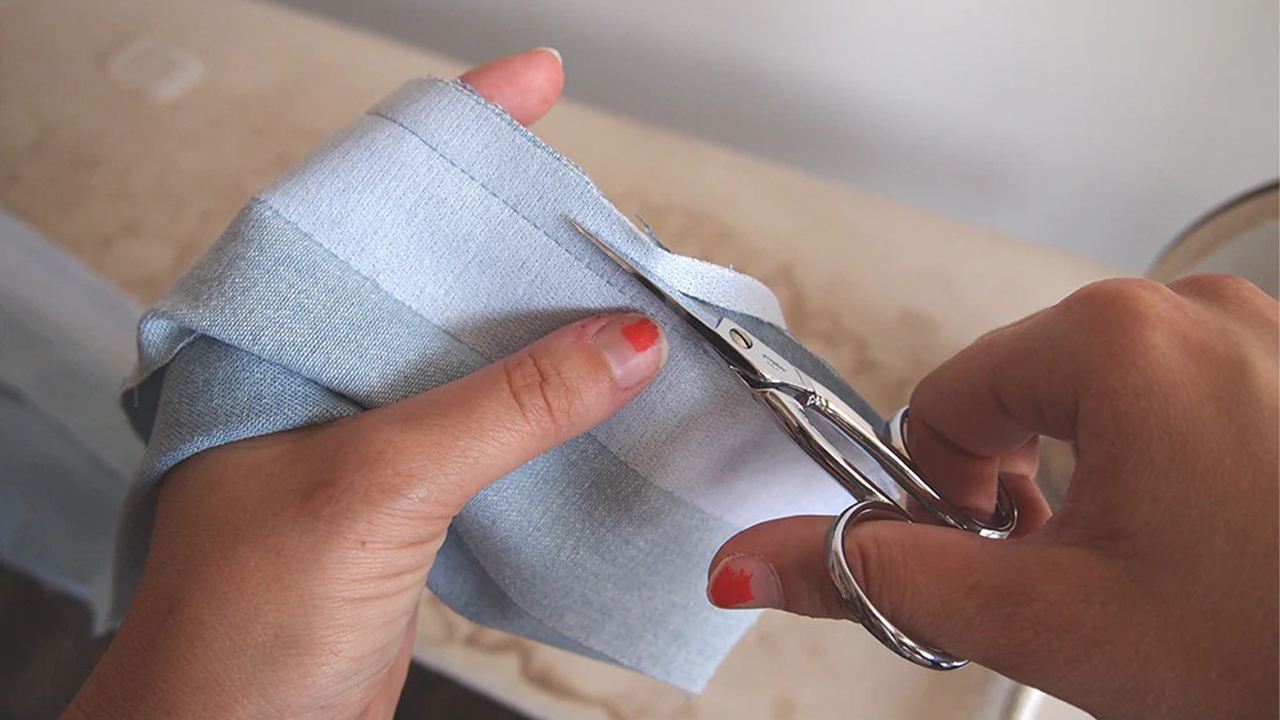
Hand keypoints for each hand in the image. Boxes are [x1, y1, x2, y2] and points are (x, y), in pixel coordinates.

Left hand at [66, 50, 669, 718]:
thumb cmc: (235, 625)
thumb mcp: (377, 487)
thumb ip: (503, 407)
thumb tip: (618, 342)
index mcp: (276, 341)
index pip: (368, 204)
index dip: (452, 135)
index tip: (535, 86)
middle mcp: (319, 376)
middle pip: (435, 275)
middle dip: (519, 235)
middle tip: (598, 206)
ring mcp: (367, 438)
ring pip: (474, 356)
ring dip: (547, 330)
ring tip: (620, 293)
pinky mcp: (407, 500)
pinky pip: (491, 429)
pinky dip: (550, 410)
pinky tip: (599, 396)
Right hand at [708, 275, 1278, 718]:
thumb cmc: (1264, 651)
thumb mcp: (1046, 621)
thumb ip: (879, 577)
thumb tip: (748, 561)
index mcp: (1119, 341)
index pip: (949, 399)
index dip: (945, 494)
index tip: (997, 558)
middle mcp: (1194, 309)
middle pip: (1024, 392)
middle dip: (1022, 487)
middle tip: (1077, 573)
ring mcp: (1260, 329)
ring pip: (1101, 397)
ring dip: (1091, 476)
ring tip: (1147, 560)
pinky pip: (1179, 391)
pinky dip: (1161, 458)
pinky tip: (1207, 531)